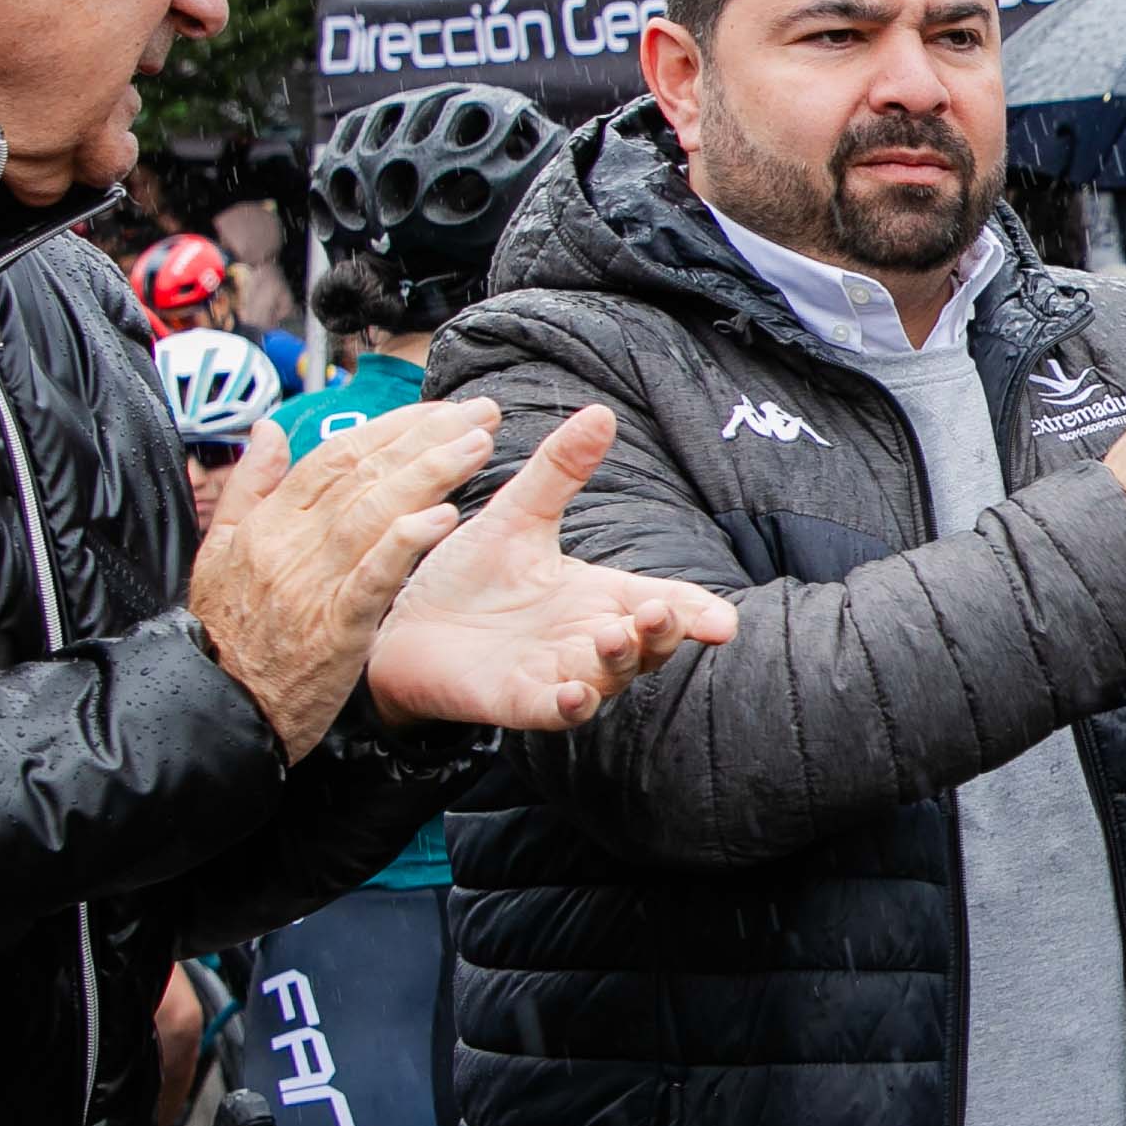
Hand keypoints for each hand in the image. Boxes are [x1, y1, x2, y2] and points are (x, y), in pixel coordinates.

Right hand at [190, 397, 505, 759]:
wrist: (216, 707)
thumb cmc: (226, 632)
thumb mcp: (219, 551)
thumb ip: (250, 487)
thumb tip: (269, 428)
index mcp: (268, 523)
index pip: (335, 457)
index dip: (392, 428)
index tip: (440, 411)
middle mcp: (290, 544)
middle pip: (364, 474)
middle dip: (427, 437)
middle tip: (479, 413)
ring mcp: (312, 584)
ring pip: (374, 513)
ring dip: (430, 474)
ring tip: (476, 447)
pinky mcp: (334, 627)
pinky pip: (373, 577)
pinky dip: (406, 543)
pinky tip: (443, 517)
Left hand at [366, 403, 739, 731]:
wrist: (402, 622)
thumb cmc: (467, 575)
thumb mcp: (517, 516)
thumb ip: (559, 471)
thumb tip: (602, 412)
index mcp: (598, 596)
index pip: (663, 604)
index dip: (696, 614)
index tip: (723, 621)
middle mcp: (587, 639)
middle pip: (649, 647)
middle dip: (663, 634)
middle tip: (657, 613)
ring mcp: (558, 674)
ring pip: (610, 679)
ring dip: (619, 661)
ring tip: (611, 635)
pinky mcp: (518, 702)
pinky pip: (557, 713)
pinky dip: (572, 706)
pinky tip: (576, 691)